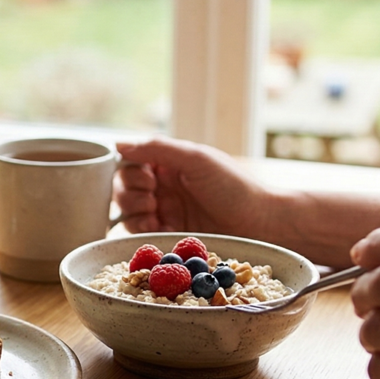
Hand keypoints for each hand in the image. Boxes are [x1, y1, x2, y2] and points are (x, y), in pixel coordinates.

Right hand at [115, 138, 271, 237]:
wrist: (261, 224)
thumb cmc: (234, 187)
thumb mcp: (196, 159)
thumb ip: (157, 148)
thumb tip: (118, 144)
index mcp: (169, 163)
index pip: (130, 163)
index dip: (131, 171)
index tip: (150, 179)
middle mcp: (164, 186)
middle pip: (123, 187)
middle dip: (130, 193)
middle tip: (153, 198)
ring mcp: (165, 211)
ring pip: (127, 210)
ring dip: (133, 210)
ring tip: (154, 214)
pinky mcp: (168, 234)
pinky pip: (139, 232)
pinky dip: (139, 229)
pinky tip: (155, 226)